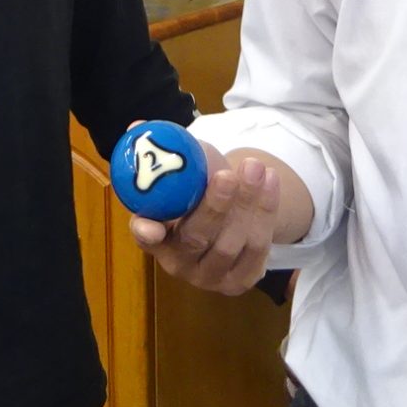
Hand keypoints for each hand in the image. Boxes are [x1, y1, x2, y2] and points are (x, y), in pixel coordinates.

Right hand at [130, 142, 283, 294]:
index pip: (144, 238)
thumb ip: (159, 149)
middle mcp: (179, 263)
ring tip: (255, 166)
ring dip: (248, 203)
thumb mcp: (178, 166)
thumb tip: (137, 127)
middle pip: (195, 239)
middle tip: (226, 175)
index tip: (152, 227)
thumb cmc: (194, 187)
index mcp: (154, 236)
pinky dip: (267, 211)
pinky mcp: (242, 279)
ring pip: (231, 243)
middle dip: (213, 207)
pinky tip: (270, 181)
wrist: (232, 214)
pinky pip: (258, 247)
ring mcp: (211, 276)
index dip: (145, 233)